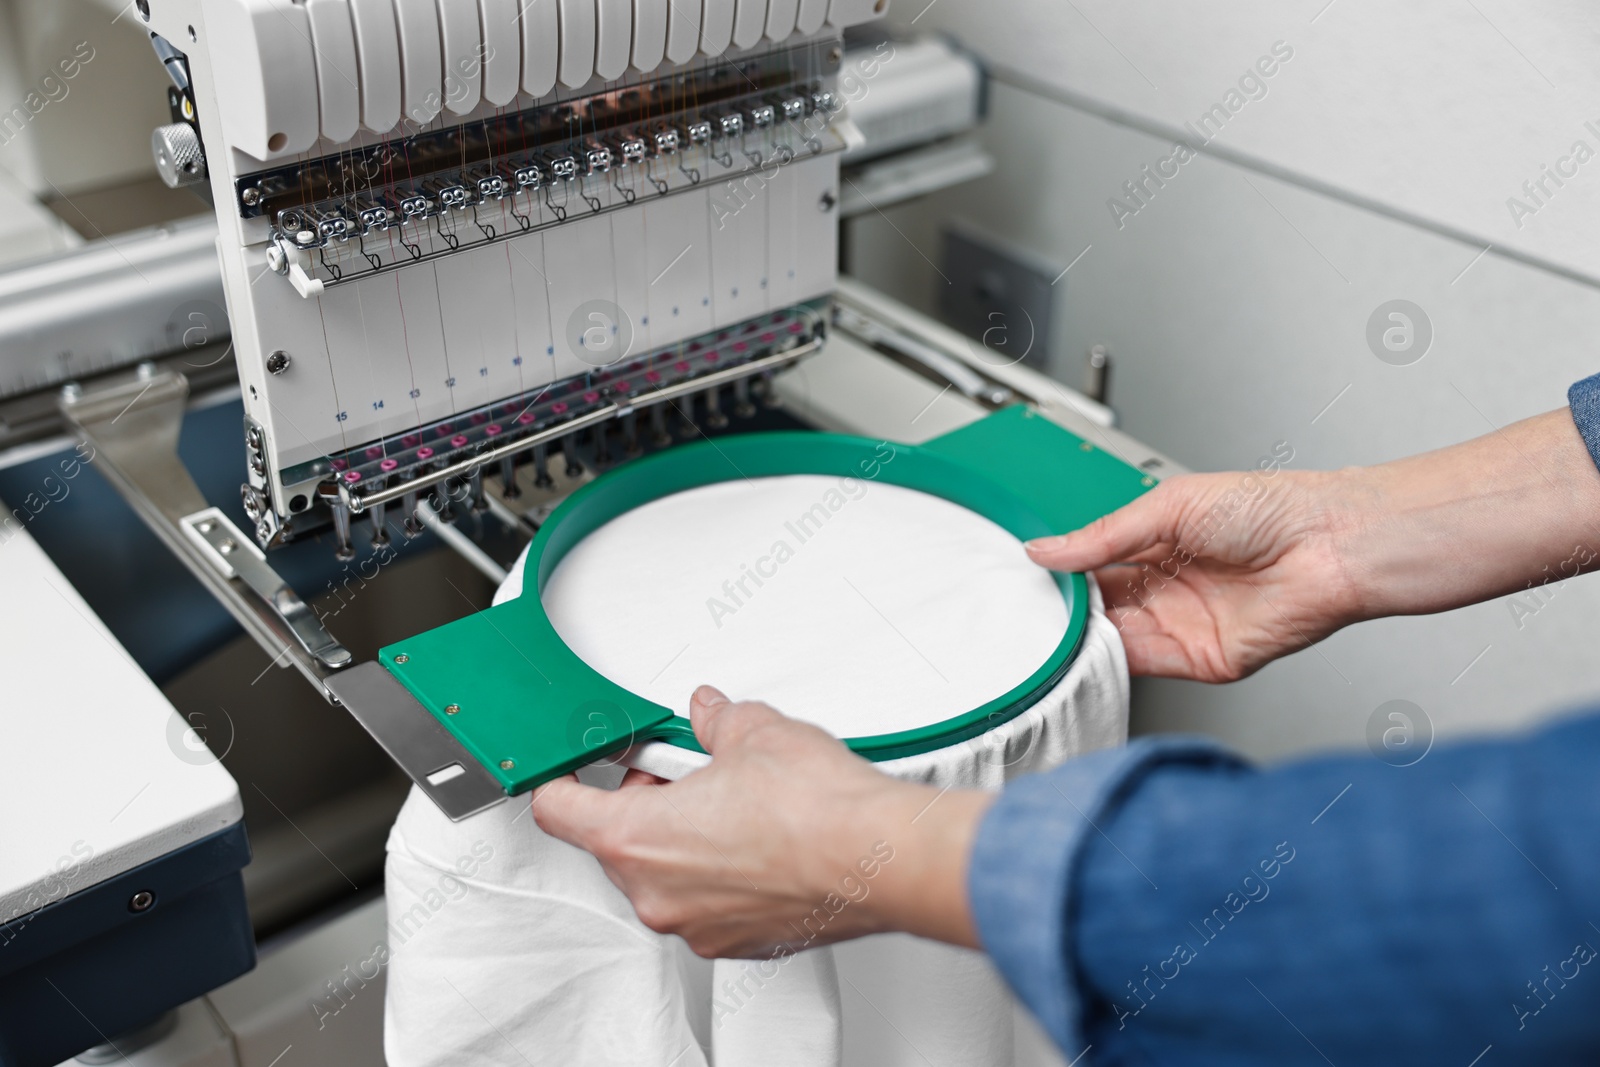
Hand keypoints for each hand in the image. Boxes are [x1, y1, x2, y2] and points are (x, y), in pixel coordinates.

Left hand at [533, 687, 992, 957]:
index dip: (560, 778)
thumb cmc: (816, 808)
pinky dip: (721, 876)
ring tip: (731, 804)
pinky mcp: (738, 942)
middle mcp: (656, 893)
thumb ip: (714, 721)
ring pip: (664, 877)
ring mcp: (696, 925)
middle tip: (679, 772)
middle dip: (642, 803)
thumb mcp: (753, 731)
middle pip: (614, 843)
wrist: (879, 858)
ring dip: (684, 841)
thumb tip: (708, 713)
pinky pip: (707, 904)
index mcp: (636, 838)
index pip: (558, 809)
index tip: (567, 767)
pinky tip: (758, 842)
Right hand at [1026, 469, 1360, 681]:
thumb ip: (1104, 535)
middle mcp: (1171, 588)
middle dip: (1067, 608)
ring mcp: (1185, 626)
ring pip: (1117, 639)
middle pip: (1102, 607)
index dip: (1065, 572)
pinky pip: (1146, 666)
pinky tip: (1087, 646)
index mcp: (1162, 545)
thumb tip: (1048, 549)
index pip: (1098, 565)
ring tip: (1051, 626)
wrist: (1330, 542)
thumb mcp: (1168, 506)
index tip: (1032, 575)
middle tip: (1032, 605)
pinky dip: (1112, 661)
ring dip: (1083, 636)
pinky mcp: (1203, 661)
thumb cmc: (1271, 508)